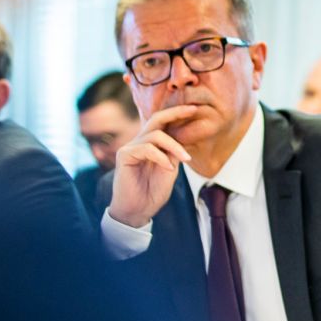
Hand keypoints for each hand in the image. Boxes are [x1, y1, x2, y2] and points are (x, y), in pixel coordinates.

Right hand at [108, 106, 200, 226]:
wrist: (137, 211)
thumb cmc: (152, 193)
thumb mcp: (169, 170)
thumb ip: (173, 154)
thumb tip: (183, 139)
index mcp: (151, 144)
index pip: (164, 124)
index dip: (178, 114)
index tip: (195, 110)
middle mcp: (140, 142)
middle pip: (156, 119)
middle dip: (176, 113)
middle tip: (193, 110)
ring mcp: (131, 147)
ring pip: (155, 135)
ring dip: (174, 146)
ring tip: (186, 159)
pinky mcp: (125, 155)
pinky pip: (147, 148)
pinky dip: (161, 157)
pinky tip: (168, 168)